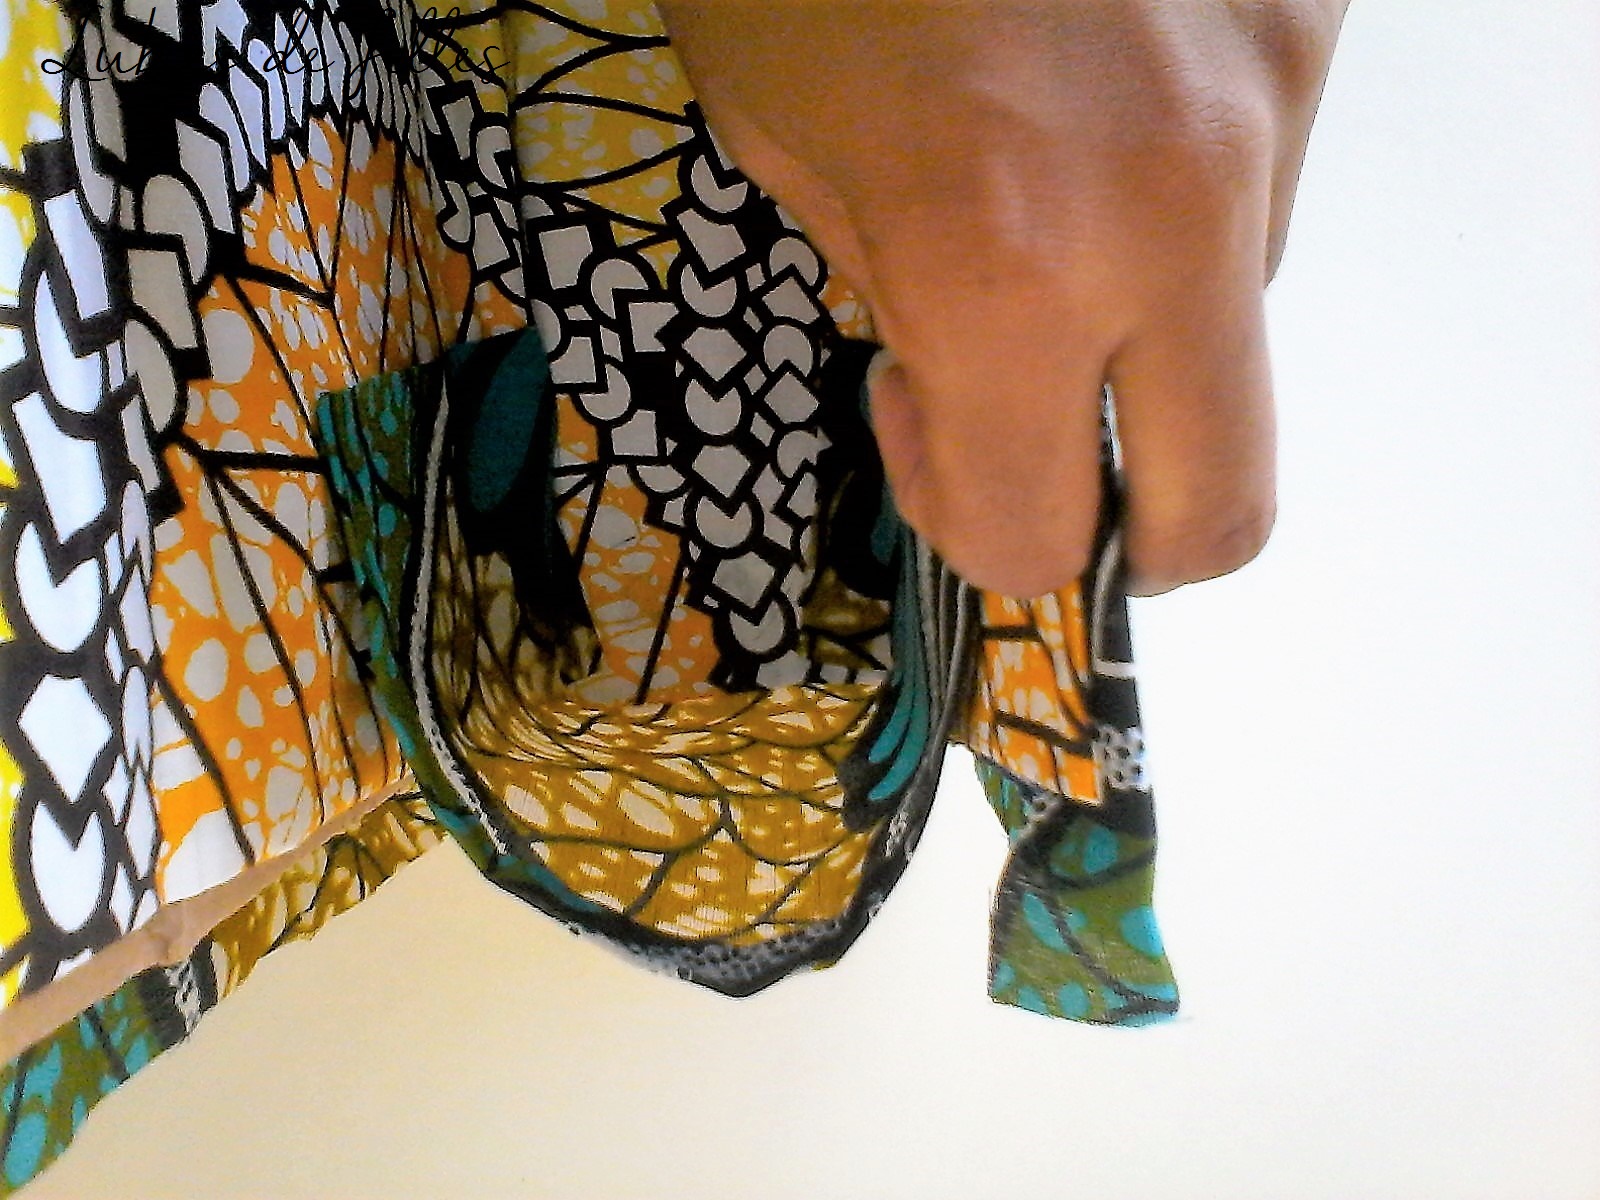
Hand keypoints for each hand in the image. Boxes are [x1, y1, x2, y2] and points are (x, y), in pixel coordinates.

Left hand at [656, 1, 1347, 595]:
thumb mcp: (779, 134)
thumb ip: (894, 302)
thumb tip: (969, 388)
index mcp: (1005, 258)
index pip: (1040, 535)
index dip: (970, 527)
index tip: (918, 428)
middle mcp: (1182, 206)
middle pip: (1223, 509)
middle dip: (1121, 521)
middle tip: (1034, 440)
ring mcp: (1278, 103)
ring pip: (1242, 334)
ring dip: (1140, 329)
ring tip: (1040, 206)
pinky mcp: (1315, 19)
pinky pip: (1263, 190)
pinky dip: (1178, 204)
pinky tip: (1095, 109)